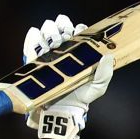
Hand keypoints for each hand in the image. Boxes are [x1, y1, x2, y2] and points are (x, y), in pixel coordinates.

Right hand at [21, 14, 113, 138]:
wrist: (61, 111)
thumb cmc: (80, 98)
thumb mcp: (97, 87)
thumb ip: (104, 74)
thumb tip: (108, 57)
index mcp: (77, 51)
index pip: (77, 31)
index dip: (77, 28)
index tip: (78, 32)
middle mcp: (62, 49)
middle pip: (60, 27)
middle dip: (61, 27)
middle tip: (63, 37)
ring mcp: (47, 53)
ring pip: (46, 32)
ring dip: (49, 32)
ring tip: (52, 42)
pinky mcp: (33, 60)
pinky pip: (31, 44)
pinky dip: (33, 38)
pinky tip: (38, 40)